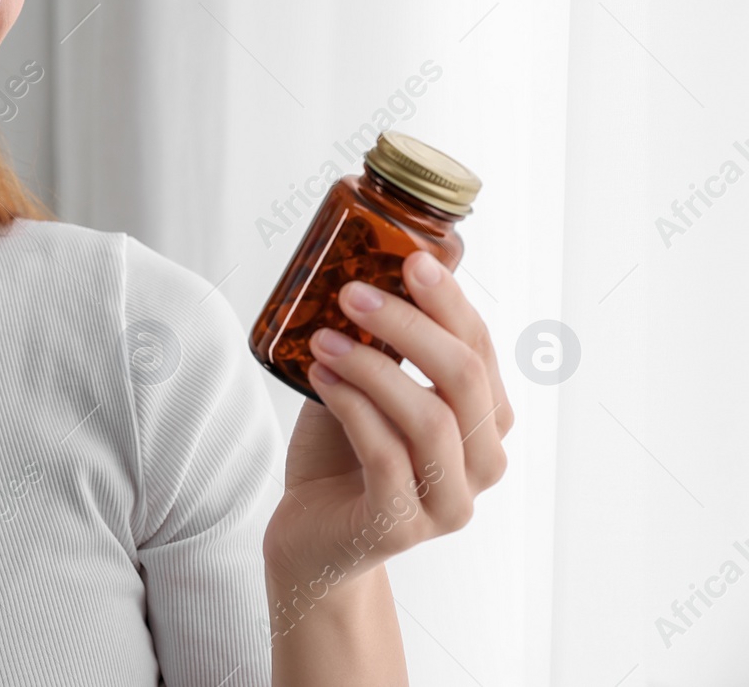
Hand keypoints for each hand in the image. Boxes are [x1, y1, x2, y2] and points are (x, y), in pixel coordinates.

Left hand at [261, 249, 513, 591]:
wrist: (311, 535)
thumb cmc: (343, 453)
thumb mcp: (368, 388)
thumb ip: (383, 345)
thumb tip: (373, 268)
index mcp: (484, 423)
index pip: (482, 351)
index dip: (451, 303)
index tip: (413, 260)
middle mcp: (481, 465)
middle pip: (465, 380)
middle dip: (410, 326)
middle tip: (353, 293)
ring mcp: (448, 503)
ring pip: (430, 419)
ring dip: (372, 367)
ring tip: (322, 338)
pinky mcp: (402, 527)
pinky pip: (387, 456)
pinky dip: (352, 408)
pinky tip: (319, 379)